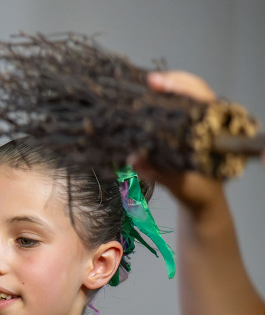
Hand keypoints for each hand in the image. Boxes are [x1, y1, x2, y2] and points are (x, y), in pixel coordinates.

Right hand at [128, 70, 227, 210]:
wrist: (203, 200)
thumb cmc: (198, 191)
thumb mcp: (179, 184)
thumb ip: (158, 171)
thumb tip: (133, 158)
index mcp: (214, 129)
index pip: (198, 95)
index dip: (178, 86)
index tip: (155, 83)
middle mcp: (208, 120)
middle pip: (189, 88)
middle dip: (166, 82)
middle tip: (146, 81)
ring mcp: (197, 122)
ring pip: (181, 95)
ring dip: (160, 89)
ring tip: (141, 86)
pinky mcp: (185, 127)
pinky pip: (172, 107)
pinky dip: (157, 101)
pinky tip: (142, 99)